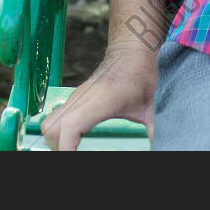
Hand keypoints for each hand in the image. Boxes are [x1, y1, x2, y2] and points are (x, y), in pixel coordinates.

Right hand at [41, 45, 157, 150]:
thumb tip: (160, 144)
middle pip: (52, 129)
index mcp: (99, 102)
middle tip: (75, 156)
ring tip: (72, 150)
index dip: (66, 148)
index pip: (70, 126)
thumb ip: (150, 130)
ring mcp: (74, 98)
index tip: (72, 158)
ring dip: (55, 141)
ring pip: (49, 124)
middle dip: (59, 148)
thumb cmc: (139, 76)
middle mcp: (81, 99)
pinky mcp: (73, 98)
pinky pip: (55, 117)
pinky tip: (73, 140)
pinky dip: (57, 132)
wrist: (131, 51)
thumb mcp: (148, 107)